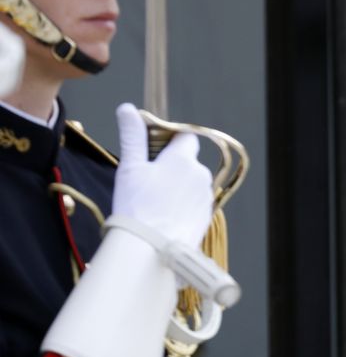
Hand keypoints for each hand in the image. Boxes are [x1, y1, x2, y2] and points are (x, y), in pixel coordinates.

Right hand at [113, 103, 212, 246]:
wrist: (150, 248)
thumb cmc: (137, 206)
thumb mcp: (130, 167)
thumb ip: (133, 136)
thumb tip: (128, 109)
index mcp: (183, 159)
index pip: (185, 137)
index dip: (170, 140)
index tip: (154, 150)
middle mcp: (201, 174)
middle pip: (188, 161)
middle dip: (172, 166)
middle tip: (148, 181)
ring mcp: (206, 196)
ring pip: (192, 183)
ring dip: (178, 186)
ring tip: (155, 202)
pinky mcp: (207, 216)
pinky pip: (195, 202)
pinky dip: (183, 204)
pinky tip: (166, 214)